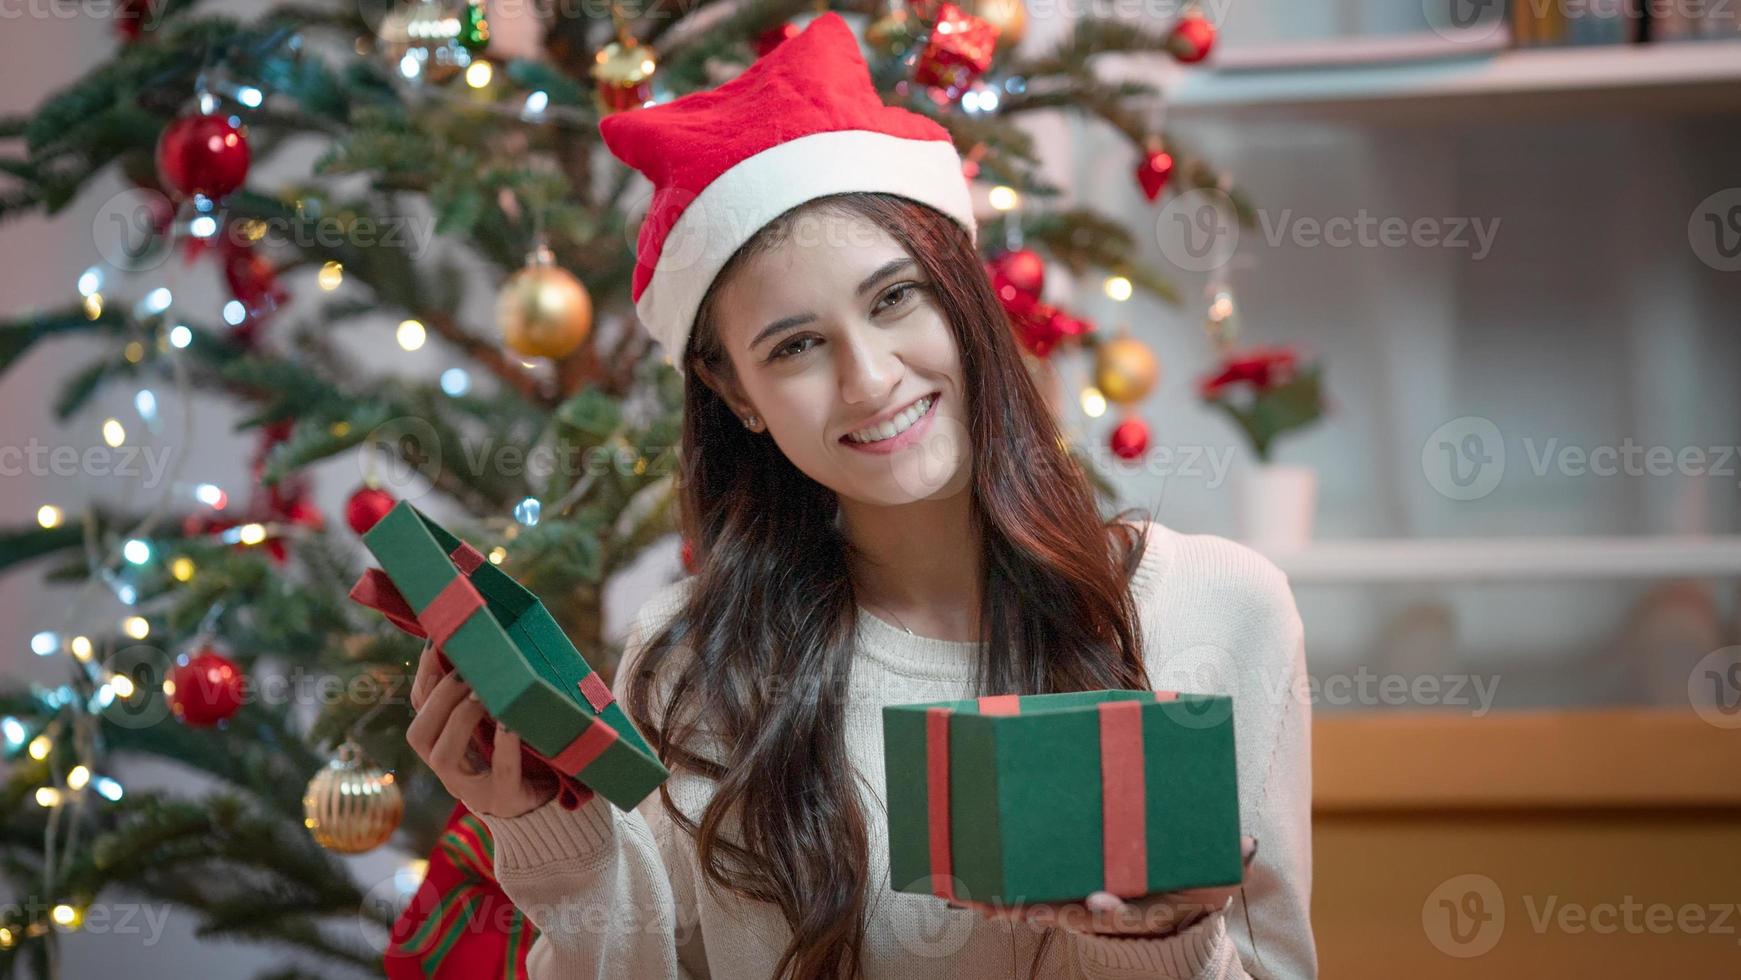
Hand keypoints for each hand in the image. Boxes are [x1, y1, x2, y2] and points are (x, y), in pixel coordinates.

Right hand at [406, 641, 556, 818]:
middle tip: (466, 671)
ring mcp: (472, 789)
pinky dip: (504, 746)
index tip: (436, 642)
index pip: (417, 708)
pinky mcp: (504, 799)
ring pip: (444, 756)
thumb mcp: (492, 723)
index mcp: (441, 745)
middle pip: (419, 734)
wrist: (543, 806)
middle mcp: (448, 770)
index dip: (423, 675)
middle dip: (439, 697)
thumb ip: (480, 693)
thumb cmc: (517, 754)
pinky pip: (500, 772)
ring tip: (482, 694)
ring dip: (460, 718)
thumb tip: (479, 643)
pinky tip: (511, 724)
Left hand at [956, 836, 1257, 938]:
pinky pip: (1023, 894)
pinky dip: (996, 894)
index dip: (1112, 910)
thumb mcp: (1214, 877)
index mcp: (1141, 906)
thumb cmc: (1190, 883)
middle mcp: (1105, 909)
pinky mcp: (1058, 892)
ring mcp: (1078, 904)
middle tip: (1019, 907)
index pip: (1125, 911)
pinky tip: (965, 890)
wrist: (1170, 905)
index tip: (1100, 901)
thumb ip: (1230, 861)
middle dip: (1043, 912)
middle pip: (1070, 914)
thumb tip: (1246, 843)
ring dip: (1008, 907)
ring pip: (1039, 908)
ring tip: (978, 902)